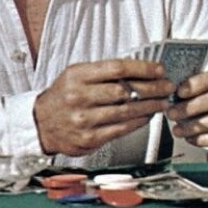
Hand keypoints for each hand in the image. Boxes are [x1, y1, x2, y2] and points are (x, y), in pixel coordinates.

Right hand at [34, 59, 175, 156]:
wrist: (40, 123)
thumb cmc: (64, 95)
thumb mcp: (77, 74)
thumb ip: (103, 72)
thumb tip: (139, 69)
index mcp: (78, 76)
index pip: (117, 68)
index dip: (142, 68)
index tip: (159, 69)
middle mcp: (79, 97)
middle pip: (125, 91)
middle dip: (152, 88)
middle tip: (167, 87)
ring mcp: (84, 120)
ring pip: (125, 111)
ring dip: (149, 106)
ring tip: (163, 102)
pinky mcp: (88, 139)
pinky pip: (120, 129)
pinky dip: (137, 122)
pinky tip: (147, 116)